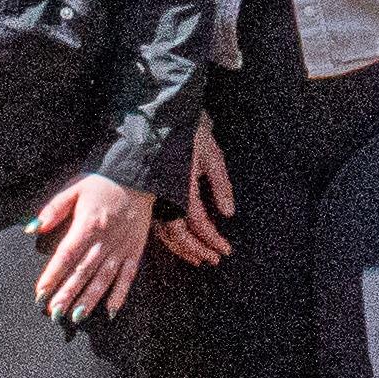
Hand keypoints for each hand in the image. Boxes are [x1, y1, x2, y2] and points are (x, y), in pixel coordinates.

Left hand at [30, 170, 158, 321]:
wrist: (138, 179)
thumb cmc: (102, 184)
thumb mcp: (74, 187)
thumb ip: (53, 209)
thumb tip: (32, 229)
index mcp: (88, 224)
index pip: (66, 254)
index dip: (53, 275)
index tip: (40, 292)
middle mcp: (105, 239)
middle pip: (83, 271)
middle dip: (67, 293)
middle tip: (54, 312)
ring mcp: (122, 247)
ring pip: (104, 278)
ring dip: (90, 299)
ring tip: (76, 316)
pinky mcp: (135, 252)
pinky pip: (128, 276)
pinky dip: (120, 294)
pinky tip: (111, 311)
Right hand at [157, 112, 238, 267]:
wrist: (166, 117)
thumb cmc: (193, 135)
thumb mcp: (213, 157)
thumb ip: (221, 186)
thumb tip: (228, 213)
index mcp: (181, 186)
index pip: (197, 223)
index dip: (212, 240)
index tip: (225, 250)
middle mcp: (164, 195)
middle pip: (179, 233)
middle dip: (197, 250)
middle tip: (214, 259)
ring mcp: (154, 196)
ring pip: (165, 232)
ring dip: (182, 248)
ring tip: (198, 258)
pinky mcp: (150, 195)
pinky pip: (158, 223)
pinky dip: (170, 237)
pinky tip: (180, 242)